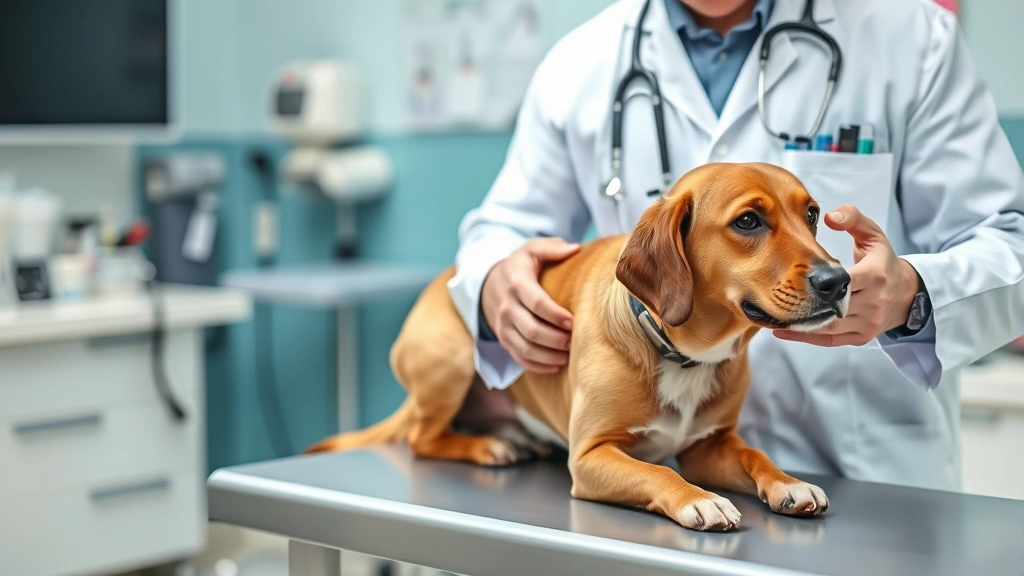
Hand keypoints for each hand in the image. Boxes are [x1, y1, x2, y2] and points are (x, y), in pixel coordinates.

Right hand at [482, 237, 580, 372]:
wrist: (489, 284)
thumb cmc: (520, 267)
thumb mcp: (531, 250)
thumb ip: (552, 248)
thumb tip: (574, 248)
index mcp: (516, 283)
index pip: (536, 303)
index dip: (555, 315)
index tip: (573, 322)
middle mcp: (507, 307)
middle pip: (532, 331)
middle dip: (557, 339)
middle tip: (576, 339)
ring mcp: (503, 326)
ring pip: (526, 348)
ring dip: (550, 355)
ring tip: (570, 354)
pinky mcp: (504, 340)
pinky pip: (520, 358)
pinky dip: (540, 365)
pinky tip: (557, 364)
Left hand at [773, 205, 918, 346]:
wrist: (904, 293)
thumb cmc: (882, 261)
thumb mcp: (872, 234)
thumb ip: (852, 218)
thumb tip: (830, 216)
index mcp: (874, 275)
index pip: (841, 280)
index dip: (816, 280)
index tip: (790, 276)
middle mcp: (873, 303)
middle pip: (830, 306)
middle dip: (801, 303)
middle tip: (768, 297)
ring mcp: (867, 323)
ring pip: (827, 326)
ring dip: (797, 322)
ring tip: (769, 313)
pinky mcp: (861, 337)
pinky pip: (829, 341)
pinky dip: (804, 336)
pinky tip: (782, 329)